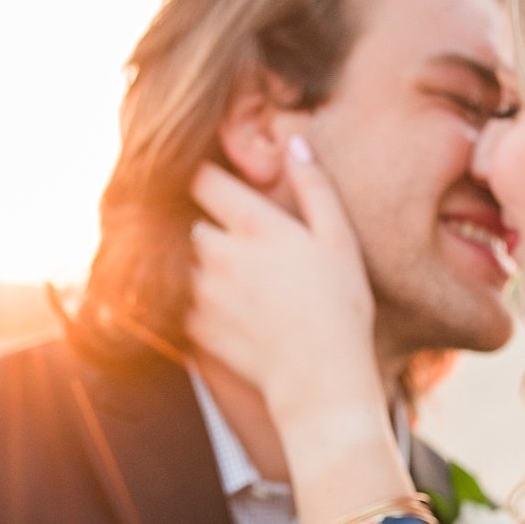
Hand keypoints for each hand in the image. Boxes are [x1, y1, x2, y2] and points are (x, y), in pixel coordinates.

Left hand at [186, 148, 379, 428]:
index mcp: (253, 226)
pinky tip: (234, 312)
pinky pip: (185, 301)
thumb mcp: (339, 239)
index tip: (219, 184)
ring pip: (187, 262)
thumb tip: (293, 142)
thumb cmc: (339, 309)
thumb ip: (314, 185)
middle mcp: (216, 254)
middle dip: (209, 226)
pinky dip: (200, 301)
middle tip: (241, 243)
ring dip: (203, 265)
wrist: (318, 382)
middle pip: (193, 222)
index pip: (202, 179)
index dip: (208, 177)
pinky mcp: (193, 326)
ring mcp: (200, 293)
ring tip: (241, 283)